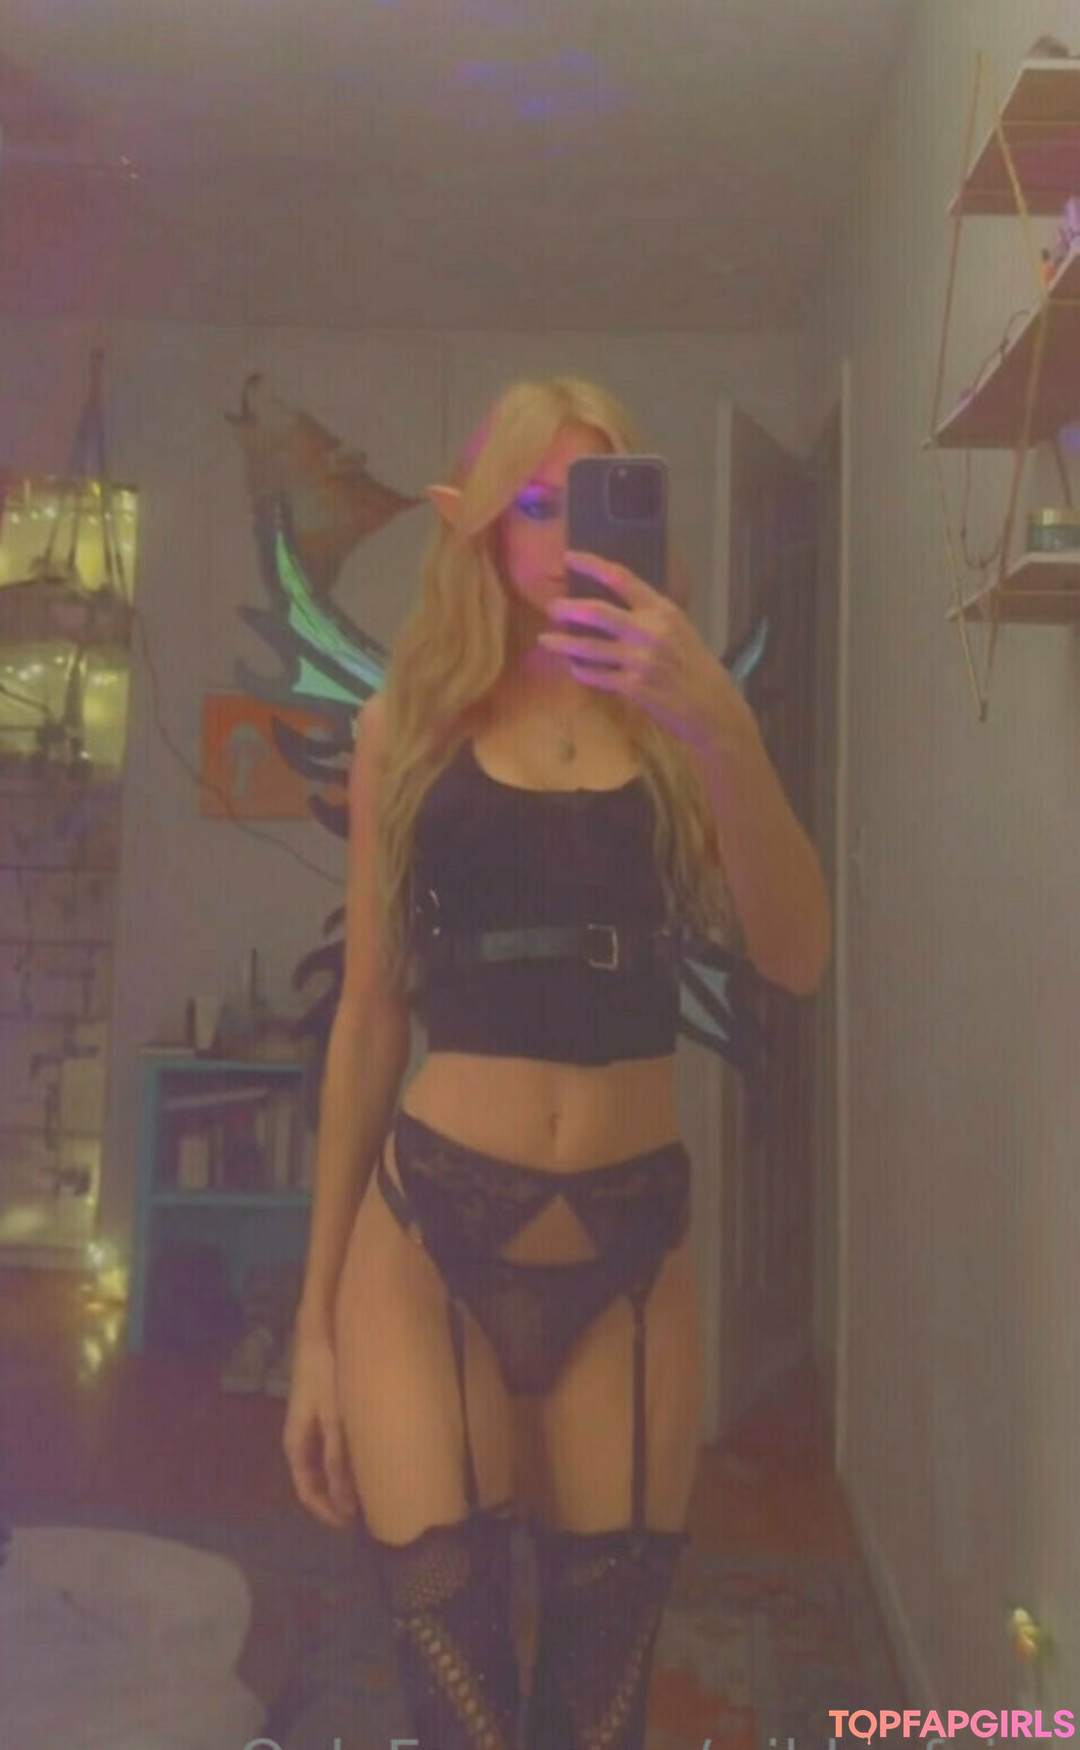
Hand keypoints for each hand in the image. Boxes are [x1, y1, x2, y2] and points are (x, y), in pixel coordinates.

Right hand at [282, 1329, 358, 1530]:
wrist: (321, 1331)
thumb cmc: (327, 1373)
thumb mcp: (335, 1418)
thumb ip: (338, 1458)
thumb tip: (343, 1502)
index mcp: (295, 1445)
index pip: (307, 1492)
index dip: (327, 1512)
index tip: (351, 1526)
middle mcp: (300, 1439)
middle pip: (315, 1481)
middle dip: (336, 1500)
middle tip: (366, 1512)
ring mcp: (310, 1424)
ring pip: (324, 1465)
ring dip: (342, 1480)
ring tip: (369, 1489)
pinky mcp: (323, 1412)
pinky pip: (331, 1447)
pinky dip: (346, 1460)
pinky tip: (366, 1457)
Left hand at [539, 551, 758, 755]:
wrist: (713, 708)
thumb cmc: (696, 668)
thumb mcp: (680, 632)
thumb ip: (650, 617)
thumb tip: (611, 606)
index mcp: (664, 610)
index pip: (622, 578)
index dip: (591, 565)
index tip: (568, 557)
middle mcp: (651, 631)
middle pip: (597, 612)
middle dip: (567, 608)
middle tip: (551, 608)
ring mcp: (641, 660)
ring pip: (589, 648)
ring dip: (563, 644)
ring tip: (545, 641)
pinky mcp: (634, 687)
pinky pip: (596, 676)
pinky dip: (582, 672)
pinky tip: (574, 669)